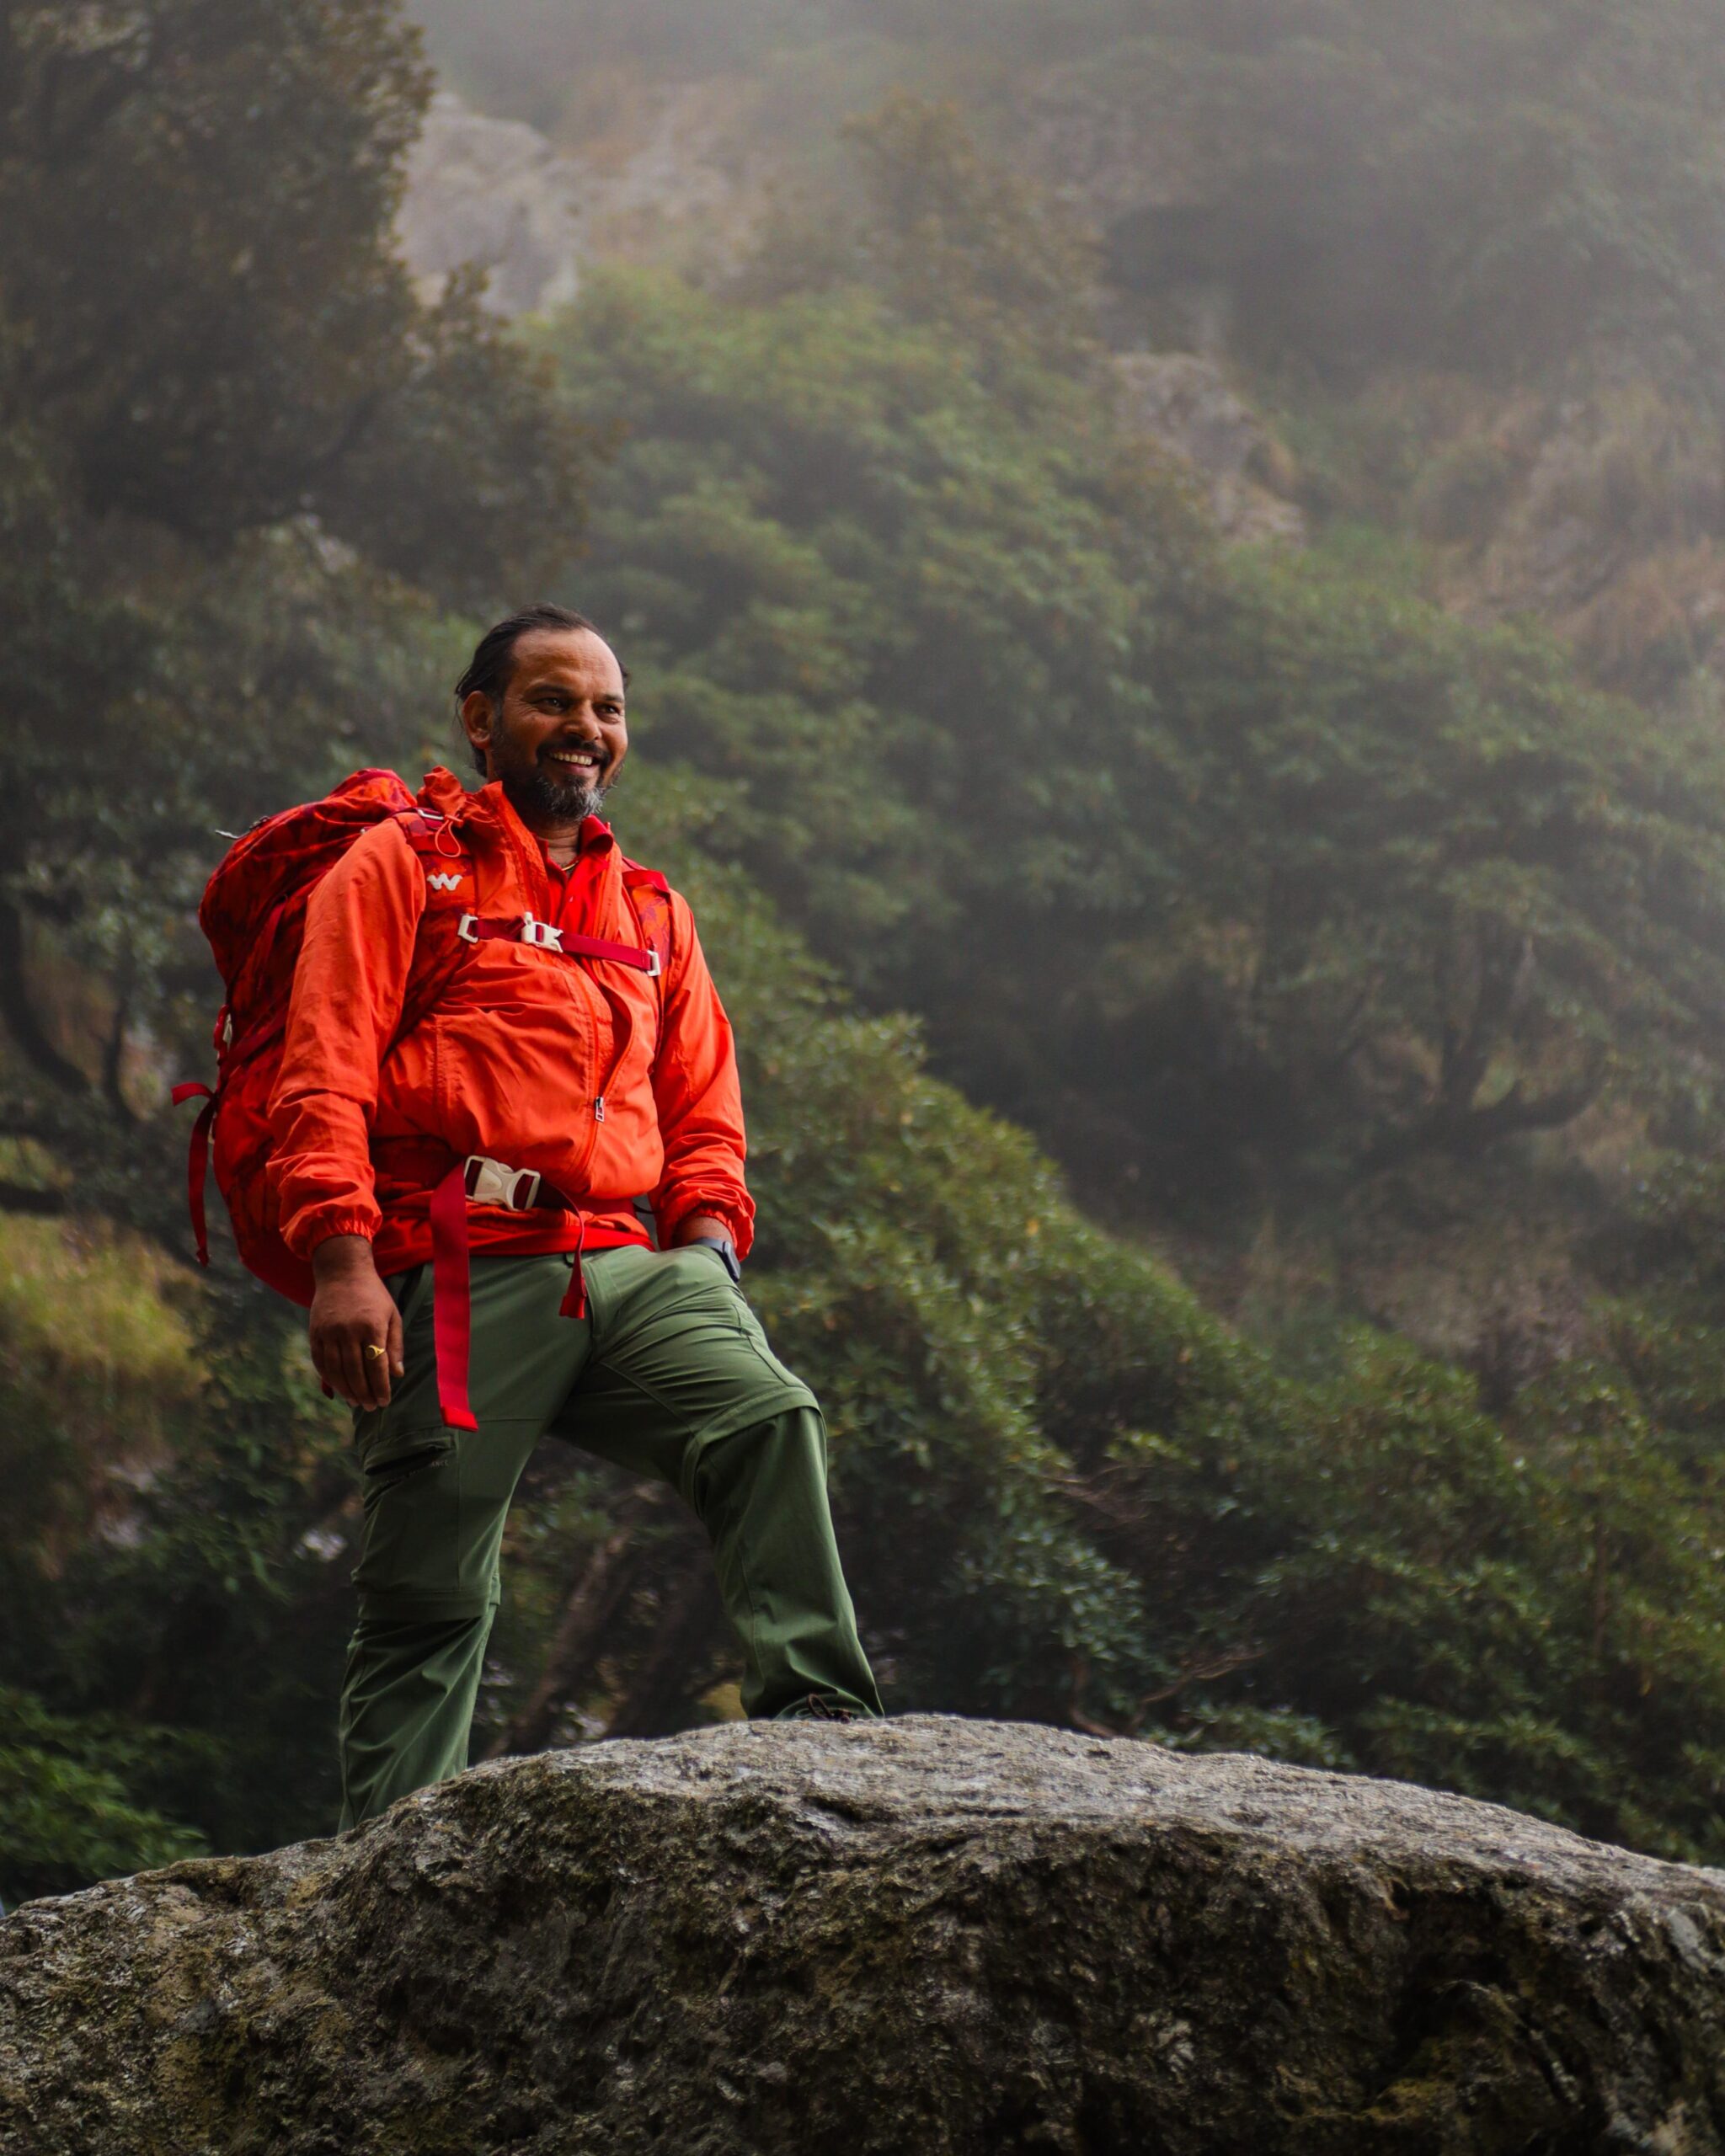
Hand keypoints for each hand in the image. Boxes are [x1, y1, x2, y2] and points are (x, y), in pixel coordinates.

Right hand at [309, 1235, 403, 1409]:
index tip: (384, 1401)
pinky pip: (320, 1361)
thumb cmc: (373, 1295)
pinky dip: (328, 1377)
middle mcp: (349, 1330)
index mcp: (372, 1326)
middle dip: (364, 1394)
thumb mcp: (392, 1315)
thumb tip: (397, 1375)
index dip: (381, 1387)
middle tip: (370, 1407)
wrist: (343, 1272)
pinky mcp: (315, 1332)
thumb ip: (395, 1345)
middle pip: (355, 1372)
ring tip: (355, 1402)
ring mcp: (329, 1332)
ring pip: (336, 1370)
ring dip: (346, 1390)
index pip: (377, 1366)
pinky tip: (337, 1388)